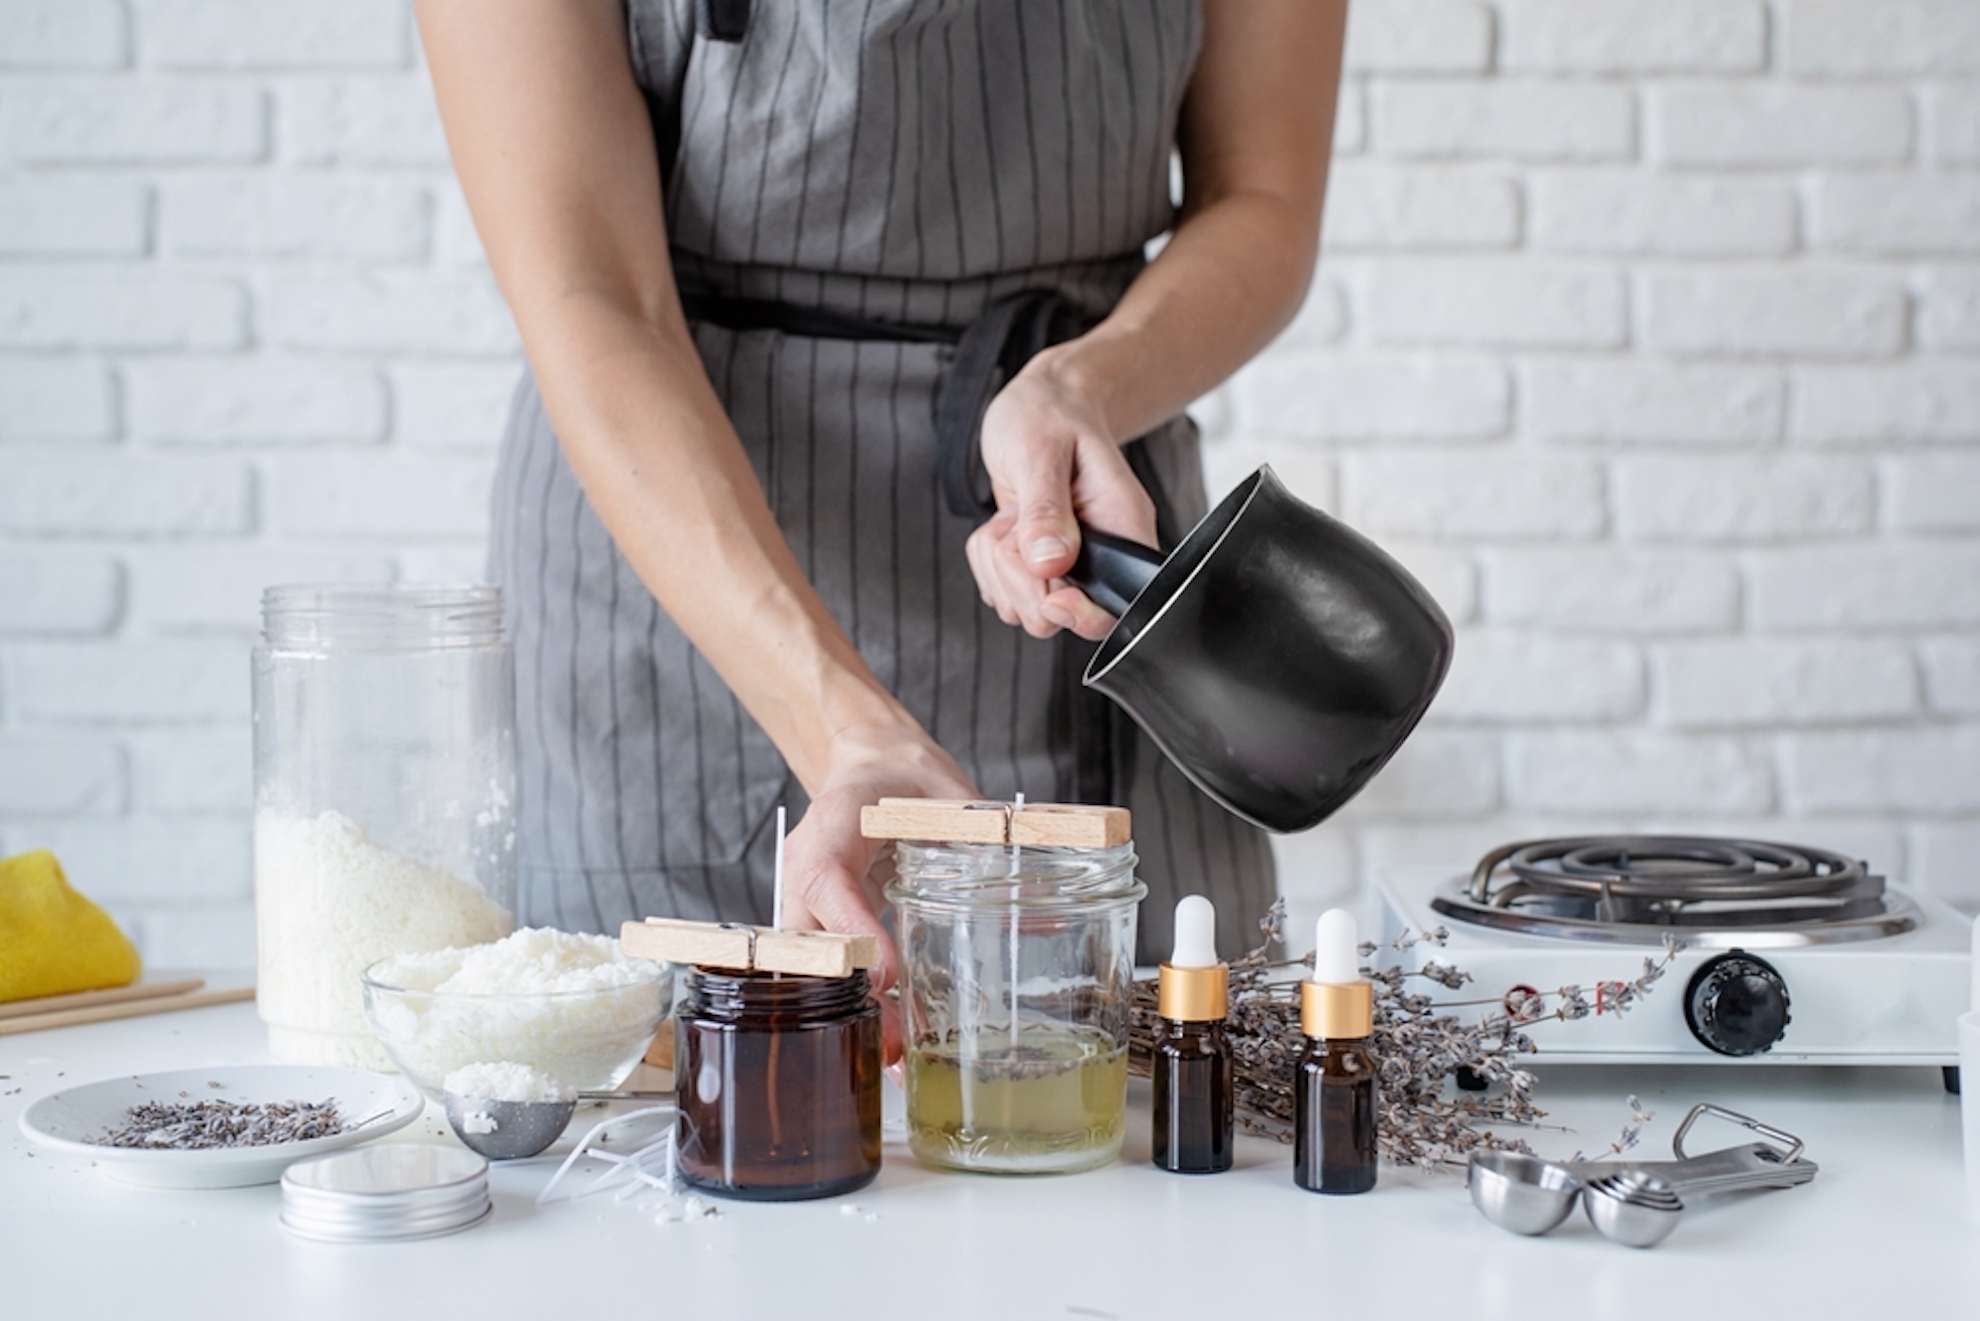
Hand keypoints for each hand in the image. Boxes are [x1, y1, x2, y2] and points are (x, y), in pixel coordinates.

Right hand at [778, 721, 977, 1061]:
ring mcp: (805, 897)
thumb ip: (987, 843)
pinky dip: (857, 1004)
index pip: (828, 879)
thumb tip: (1037, 910)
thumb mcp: (950, 797)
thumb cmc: (904, 776)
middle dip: (850, 996)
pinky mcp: (819, 920)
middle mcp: (806, 865)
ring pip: (813, 965)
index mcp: (834, 823)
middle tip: (895, 1042)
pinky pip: (828, 967)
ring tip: (896, 1056)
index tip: (886, 974)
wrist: (872, 764)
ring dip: (852, 1011)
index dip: (854, 929)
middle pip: (810, 940)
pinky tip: (891, 1039)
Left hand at [965, 352, 1157, 641]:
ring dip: (999, 565)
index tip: (1045, 583)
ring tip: (1012, 517)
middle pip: (1054, 616)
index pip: (1113, 609)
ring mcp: (1067, 564)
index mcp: (1122, 530)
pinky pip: (1002, 590)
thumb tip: (1050, 563)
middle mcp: (1100, 555)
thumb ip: (1045, 510)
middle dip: (1019, 578)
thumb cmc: (1049, 414)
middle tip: (1017, 527)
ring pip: (1022, 606)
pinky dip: (989, 561)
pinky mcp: (1037, 564)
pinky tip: (1004, 524)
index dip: (1076, 613)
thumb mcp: (1041, 451)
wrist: (1040, 404)